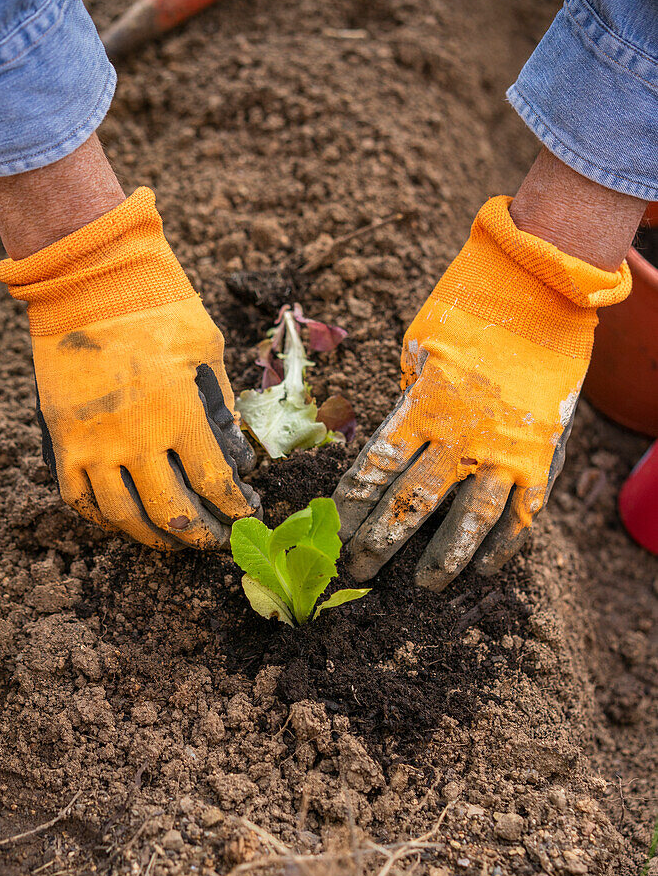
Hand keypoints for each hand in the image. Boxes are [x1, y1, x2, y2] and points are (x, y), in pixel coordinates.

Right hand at [0, 187, 259, 549]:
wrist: (88, 277)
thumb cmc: (157, 305)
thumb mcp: (207, 348)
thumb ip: (220, 403)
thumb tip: (233, 451)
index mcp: (180, 413)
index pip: (214, 484)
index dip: (234, 508)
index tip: (246, 515)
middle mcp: (136, 438)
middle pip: (171, 514)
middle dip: (199, 536)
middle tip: (213, 540)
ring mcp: (93, 442)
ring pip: (123, 516)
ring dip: (152, 538)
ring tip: (171, 541)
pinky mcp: (61, 438)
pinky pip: (77, 498)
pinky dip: (100, 518)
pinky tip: (120, 520)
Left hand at [334, 184, 634, 589]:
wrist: (539, 289)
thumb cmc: (467, 311)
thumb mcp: (418, 348)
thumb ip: (407, 400)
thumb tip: (393, 442)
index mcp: (420, 408)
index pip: (373, 471)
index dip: (350, 508)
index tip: (333, 533)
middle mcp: (458, 436)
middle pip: (409, 504)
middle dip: (380, 542)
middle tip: (359, 570)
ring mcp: (504, 451)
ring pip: (468, 521)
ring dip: (442, 558)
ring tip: (423, 585)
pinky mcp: (542, 456)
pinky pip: (522, 513)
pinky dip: (504, 545)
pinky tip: (485, 568)